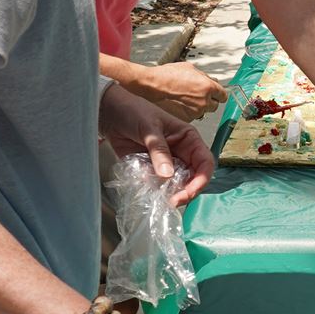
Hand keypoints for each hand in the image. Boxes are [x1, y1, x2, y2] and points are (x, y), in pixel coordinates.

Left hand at [101, 85, 214, 206]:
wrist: (110, 113)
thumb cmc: (133, 112)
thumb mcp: (148, 128)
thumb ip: (159, 150)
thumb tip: (167, 174)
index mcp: (188, 139)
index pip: (205, 162)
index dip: (201, 179)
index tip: (190, 192)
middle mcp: (182, 153)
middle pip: (193, 178)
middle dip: (186, 192)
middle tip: (173, 201)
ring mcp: (167, 164)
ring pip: (177, 186)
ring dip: (171, 195)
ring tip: (161, 200)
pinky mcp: (152, 171)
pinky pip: (158, 186)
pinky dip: (156, 193)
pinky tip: (149, 194)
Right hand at [121, 60, 229, 121]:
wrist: (153, 85)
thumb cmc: (169, 74)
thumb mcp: (190, 68)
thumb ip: (205, 76)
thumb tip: (213, 80)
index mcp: (209, 87)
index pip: (223, 95)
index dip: (218, 94)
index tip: (214, 94)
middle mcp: (204, 101)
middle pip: (215, 106)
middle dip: (208, 101)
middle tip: (197, 96)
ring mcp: (196, 111)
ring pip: (203, 112)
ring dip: (198, 107)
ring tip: (186, 99)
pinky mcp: (187, 118)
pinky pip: (192, 116)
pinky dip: (188, 112)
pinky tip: (180, 104)